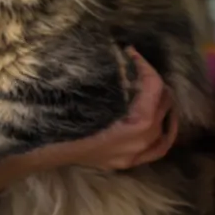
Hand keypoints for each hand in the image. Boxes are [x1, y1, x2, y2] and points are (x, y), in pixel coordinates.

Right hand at [23, 48, 177, 175]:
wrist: (49, 152)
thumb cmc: (67, 120)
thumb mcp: (91, 94)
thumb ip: (113, 78)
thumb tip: (124, 53)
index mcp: (138, 124)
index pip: (154, 88)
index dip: (145, 66)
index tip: (131, 52)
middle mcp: (142, 142)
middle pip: (163, 105)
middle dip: (153, 81)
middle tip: (138, 67)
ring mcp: (136, 155)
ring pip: (165, 128)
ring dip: (162, 105)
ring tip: (155, 89)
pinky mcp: (129, 162)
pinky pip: (158, 148)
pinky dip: (164, 132)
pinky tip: (162, 121)